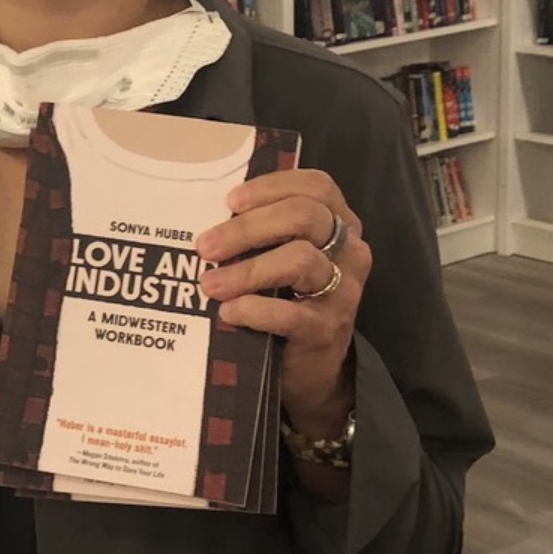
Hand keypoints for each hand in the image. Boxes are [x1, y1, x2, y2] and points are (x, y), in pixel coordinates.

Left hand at [195, 169, 370, 437]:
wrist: (309, 367)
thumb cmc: (286, 297)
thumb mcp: (279, 256)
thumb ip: (259, 231)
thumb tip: (204, 211)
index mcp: (339, 223)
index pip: (316, 186)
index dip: (272, 187)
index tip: (230, 201)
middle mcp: (349, 251)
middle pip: (305, 216)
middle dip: (247, 228)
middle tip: (205, 246)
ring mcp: (344, 291)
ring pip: (299, 260)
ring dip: (247, 270)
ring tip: (209, 284)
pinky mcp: (328, 329)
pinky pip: (292, 314)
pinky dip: (254, 310)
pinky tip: (228, 312)